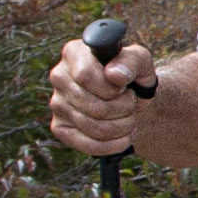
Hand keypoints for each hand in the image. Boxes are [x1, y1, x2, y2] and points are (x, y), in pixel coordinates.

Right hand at [49, 31, 160, 158]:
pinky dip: (113, 145)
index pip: (85, 75)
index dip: (111, 88)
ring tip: (129, 117)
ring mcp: (56, 103)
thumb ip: (132, 61)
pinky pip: (87, 145)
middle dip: (123, 109)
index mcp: (74, 53)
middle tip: (131, 103)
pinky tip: (123, 137)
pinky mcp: (59, 127)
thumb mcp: (140, 61)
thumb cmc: (132, 75)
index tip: (123, 87)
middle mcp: (59, 76)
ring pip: (93, 127)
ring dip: (122, 127)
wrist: (130, 98)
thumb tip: (114, 75)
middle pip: (93, 106)